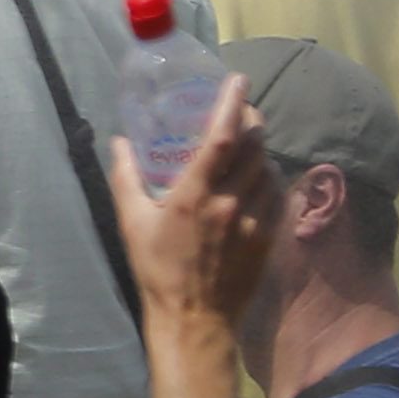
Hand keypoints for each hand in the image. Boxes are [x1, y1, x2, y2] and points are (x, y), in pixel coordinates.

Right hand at [105, 76, 279, 331]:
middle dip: (252, 120)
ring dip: (262, 148)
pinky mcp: (270, 238)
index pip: (222, 137)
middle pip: (255, 146)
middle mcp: (232, 202)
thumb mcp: (131, 221)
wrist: (194, 318)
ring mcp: (256, 221)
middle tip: (242, 108)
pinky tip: (259, 177)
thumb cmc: (157, 269)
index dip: (231, 104)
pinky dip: (270, 177)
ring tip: (249, 142)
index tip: (237, 79)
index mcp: (195, 194)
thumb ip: (125, 177)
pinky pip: (277, 194)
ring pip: (270, 168)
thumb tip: (120, 142)